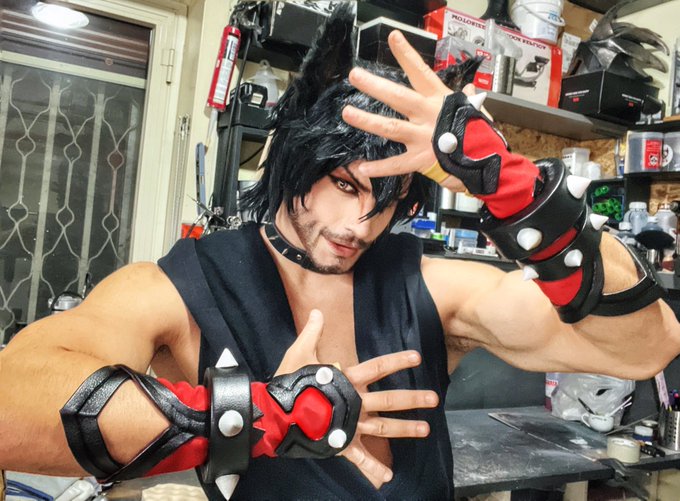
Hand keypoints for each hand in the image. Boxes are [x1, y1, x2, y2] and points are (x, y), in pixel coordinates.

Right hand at [275, 310, 438, 488]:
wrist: (275, 414)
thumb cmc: (288, 383)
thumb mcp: (300, 353)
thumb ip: (313, 333)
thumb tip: (317, 311)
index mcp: (346, 379)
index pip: (377, 367)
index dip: (397, 361)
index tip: (416, 357)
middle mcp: (354, 402)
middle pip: (389, 400)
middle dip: (413, 399)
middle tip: (434, 398)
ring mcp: (349, 425)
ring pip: (383, 428)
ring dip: (405, 429)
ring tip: (426, 430)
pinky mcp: (340, 444)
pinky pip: (359, 459)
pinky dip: (373, 469)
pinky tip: (387, 477)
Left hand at [341, 30, 479, 190]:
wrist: (487, 162)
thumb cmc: (481, 135)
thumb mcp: (475, 110)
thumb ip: (466, 99)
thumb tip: (467, 89)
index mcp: (439, 100)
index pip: (421, 72)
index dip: (406, 54)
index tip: (393, 37)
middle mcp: (428, 115)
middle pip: (398, 97)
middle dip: (375, 85)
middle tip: (355, 75)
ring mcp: (422, 137)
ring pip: (389, 128)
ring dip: (366, 120)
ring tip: (348, 113)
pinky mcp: (419, 160)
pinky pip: (395, 164)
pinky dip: (378, 168)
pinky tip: (361, 167)